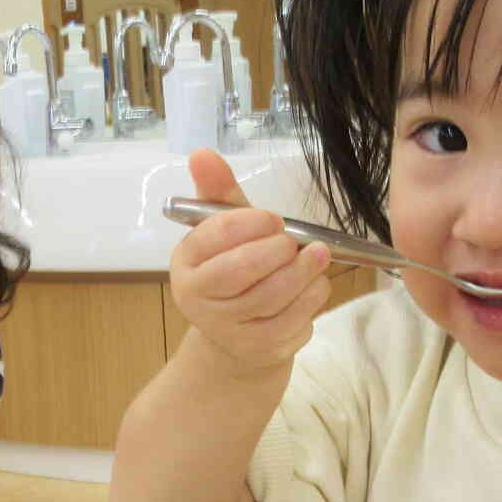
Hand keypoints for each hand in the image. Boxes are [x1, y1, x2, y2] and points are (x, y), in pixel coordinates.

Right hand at [170, 149, 331, 376]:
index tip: (274, 219)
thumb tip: (202, 153)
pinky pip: (295, 318)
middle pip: (244, 268)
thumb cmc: (234, 270)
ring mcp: (229, 329)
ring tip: (316, 256)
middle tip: (295, 241)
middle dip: (280, 249)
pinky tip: (313, 285)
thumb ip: (218, 192)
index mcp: (185, 262)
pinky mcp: (260, 348)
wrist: (236, 338)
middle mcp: (198, 298)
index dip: (253, 222)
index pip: (216, 234)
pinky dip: (313, 296)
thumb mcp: (224, 230)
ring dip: (304, 270)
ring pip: (275, 294)